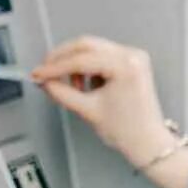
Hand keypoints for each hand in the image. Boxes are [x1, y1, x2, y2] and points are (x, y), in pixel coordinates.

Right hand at [32, 38, 187, 187]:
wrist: (148, 142)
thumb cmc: (127, 131)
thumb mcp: (88, 110)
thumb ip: (61, 92)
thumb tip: (45, 81)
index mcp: (125, 66)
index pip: (81, 59)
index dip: (54, 67)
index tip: (38, 74)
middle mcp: (132, 55)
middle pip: (86, 45)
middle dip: (62, 58)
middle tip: (45, 72)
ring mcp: (134, 57)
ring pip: (94, 49)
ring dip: (76, 63)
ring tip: (73, 87)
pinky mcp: (132, 62)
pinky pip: (103, 56)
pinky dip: (89, 67)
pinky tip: (88, 85)